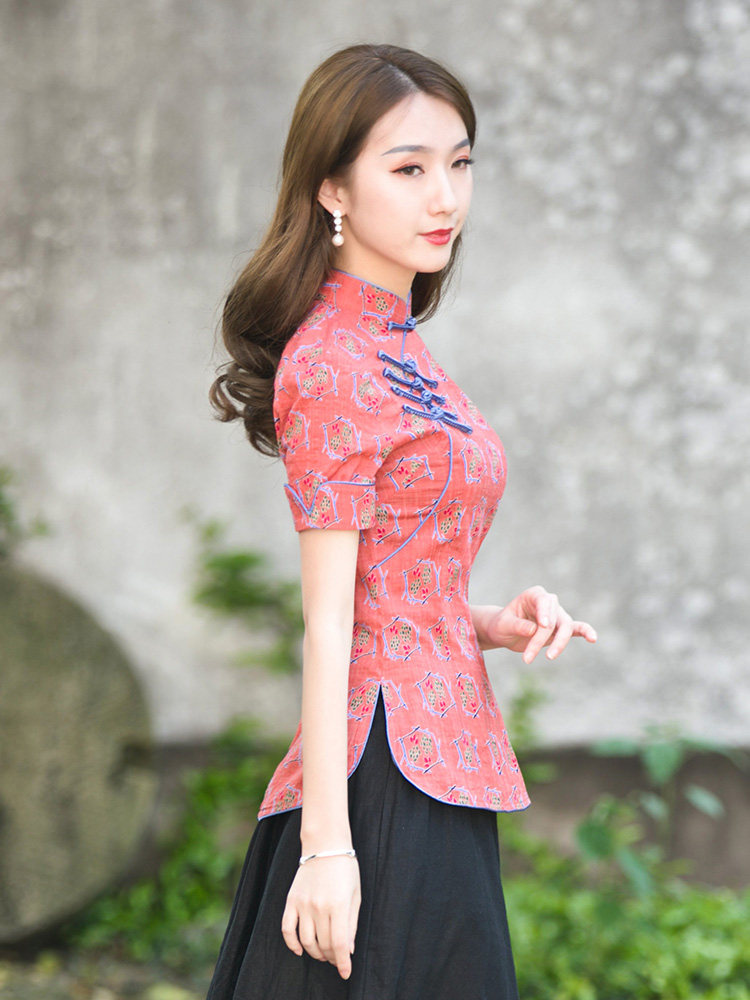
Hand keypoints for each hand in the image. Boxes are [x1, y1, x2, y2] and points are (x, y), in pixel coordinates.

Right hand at [281, 853, 360, 979]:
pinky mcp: (291, 900)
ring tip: (323, 953)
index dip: (343, 963)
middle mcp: (318, 906)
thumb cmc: (345, 869)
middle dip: (331, 957)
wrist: (325, 845)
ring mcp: (302, 903)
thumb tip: (348, 951)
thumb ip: (351, 924)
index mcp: (338, 905)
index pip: (338, 944)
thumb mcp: (355, 895)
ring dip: (315, 952)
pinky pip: (286, 928)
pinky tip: (300, 950)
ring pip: (305, 941)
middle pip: (323, 944)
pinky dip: (291, 943)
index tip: (346, 973)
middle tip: (337, 959)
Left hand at [480, 586, 596, 662]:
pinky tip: (593, 638)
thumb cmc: (502, 625)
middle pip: (553, 619)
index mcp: (534, 595)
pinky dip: (586, 632)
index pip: (544, 601)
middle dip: (542, 639)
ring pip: (566, 627)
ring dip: (558, 644)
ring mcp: (557, 615)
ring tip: (549, 658)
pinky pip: (577, 629)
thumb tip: (532, 629)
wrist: (504, 632)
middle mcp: (549, 602)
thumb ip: (517, 625)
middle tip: (527, 658)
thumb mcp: (503, 625)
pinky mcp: (561, 628)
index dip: (545, 613)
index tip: (543, 625)